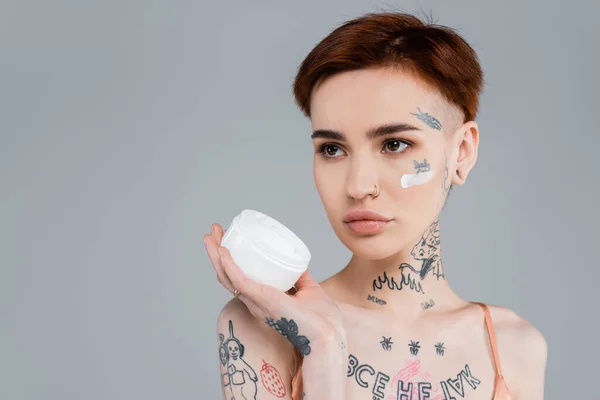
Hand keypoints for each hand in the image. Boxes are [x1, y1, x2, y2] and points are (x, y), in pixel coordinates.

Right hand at [204, 223, 345, 354]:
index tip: (226, 240)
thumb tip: (297, 262)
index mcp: (262, 301)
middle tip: (213, 230)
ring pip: (226, 277)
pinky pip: (239, 281)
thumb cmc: (322, 320)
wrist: (329, 335)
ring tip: (211, 234)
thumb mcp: (309, 290)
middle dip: (216, 252)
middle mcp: (254, 302)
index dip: (227, 262)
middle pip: (226, 276)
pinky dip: (229, 265)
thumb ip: (301, 278)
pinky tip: (223, 251)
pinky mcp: (262, 299)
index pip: (237, 280)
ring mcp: (257, 301)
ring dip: (215, 255)